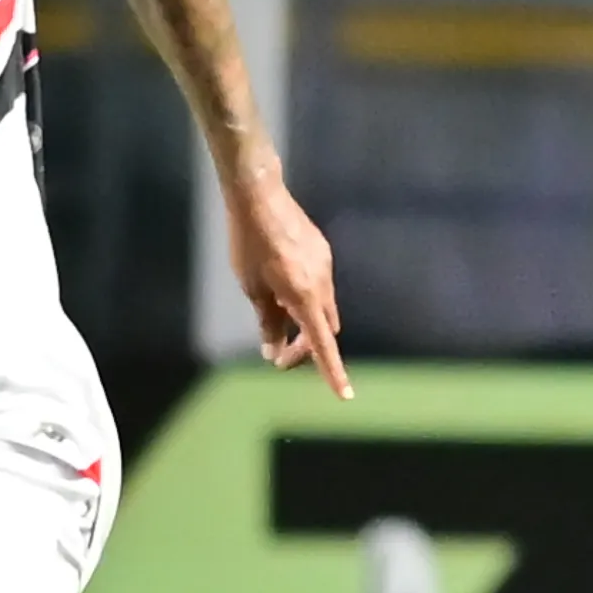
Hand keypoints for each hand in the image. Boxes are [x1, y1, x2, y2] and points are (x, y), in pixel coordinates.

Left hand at [228, 177, 350, 397]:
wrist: (259, 197)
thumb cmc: (248, 245)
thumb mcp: (252, 289)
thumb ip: (267, 321)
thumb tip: (274, 349)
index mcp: (304, 296)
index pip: (322, 344)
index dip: (332, 371)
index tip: (344, 394)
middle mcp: (322, 284)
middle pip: (324, 329)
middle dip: (306, 348)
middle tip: (277, 356)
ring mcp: (325, 267)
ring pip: (323, 308)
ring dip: (306, 324)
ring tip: (276, 323)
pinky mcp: (322, 253)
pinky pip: (320, 287)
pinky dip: (306, 301)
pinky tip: (283, 292)